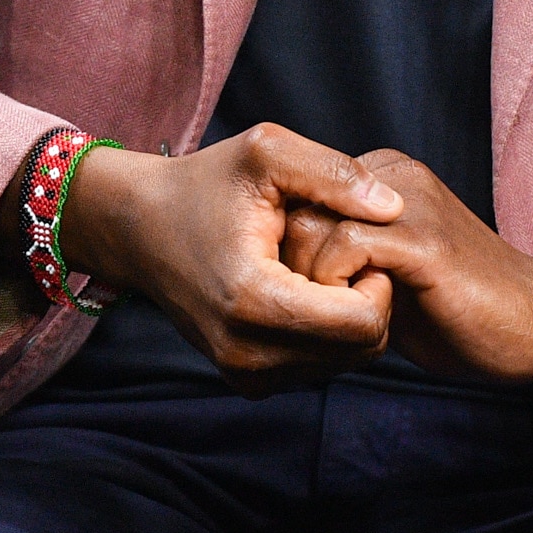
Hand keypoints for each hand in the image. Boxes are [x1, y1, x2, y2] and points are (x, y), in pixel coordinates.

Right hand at [52, 124, 403, 392]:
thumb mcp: (267, 152)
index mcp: (254, 301)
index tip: (355, 241)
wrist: (141, 227)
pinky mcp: (246, 380)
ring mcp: (245, 374)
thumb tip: (392, 208)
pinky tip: (306, 290)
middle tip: (345, 252)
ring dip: (350, 317)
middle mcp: (248, 353)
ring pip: (346, 362)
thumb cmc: (205, 183)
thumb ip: (334, 174)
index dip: (377, 279)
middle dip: (370, 299)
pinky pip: (319, 367)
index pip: (364, 322)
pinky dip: (327, 332)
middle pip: (362, 349)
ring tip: (321, 267)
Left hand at [284, 152, 532, 381]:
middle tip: (309, 317)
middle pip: (293, 207)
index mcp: (386, 179)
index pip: (297, 198)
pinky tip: (356, 323)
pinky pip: (345, 248)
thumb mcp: (391, 277)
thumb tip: (281, 277)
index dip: (286, 255)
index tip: (298, 303)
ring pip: (310, 224)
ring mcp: (410, 205)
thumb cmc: (462, 310)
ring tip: (332, 323)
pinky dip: (333, 290)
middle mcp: (394, 178)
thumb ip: (346, 261)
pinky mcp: (424, 242)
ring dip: (306, 284)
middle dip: (287, 267)